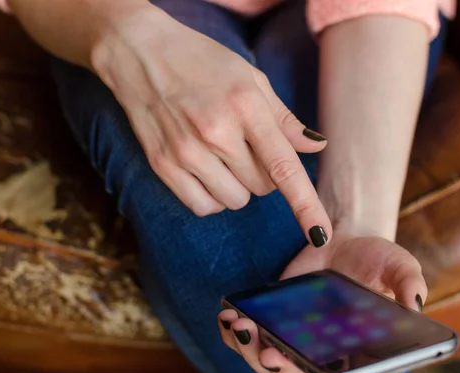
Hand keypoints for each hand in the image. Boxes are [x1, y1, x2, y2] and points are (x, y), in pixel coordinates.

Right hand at [90, 5, 330, 244]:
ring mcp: (186, 152)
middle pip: (262, 188)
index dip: (306, 205)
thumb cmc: (201, 60)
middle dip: (264, 174)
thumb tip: (316, 146)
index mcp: (245, 106)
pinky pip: (203, 206)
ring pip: (235, 200)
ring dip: (238, 186)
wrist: (139, 52)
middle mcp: (216, 132)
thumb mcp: (250, 77)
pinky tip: (207, 171)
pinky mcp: (163, 166)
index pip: (284, 167)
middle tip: (247, 146)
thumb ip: (284, 118)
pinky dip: (213, 196)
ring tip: (222, 155)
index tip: (320, 234)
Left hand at [218, 233, 425, 372]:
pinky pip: (247, 340)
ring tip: (240, 323)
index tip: (296, 362)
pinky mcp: (271, 324)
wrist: (344, 241)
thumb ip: (408, 284)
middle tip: (267, 350)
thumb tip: (413, 305)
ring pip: (266, 366)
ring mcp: (294, 342)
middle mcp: (324, 356)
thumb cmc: (376, 261)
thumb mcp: (398, 266)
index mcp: (358, 354)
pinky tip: (229, 315)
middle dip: (278, 372)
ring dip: (248, 351)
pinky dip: (232, 333)